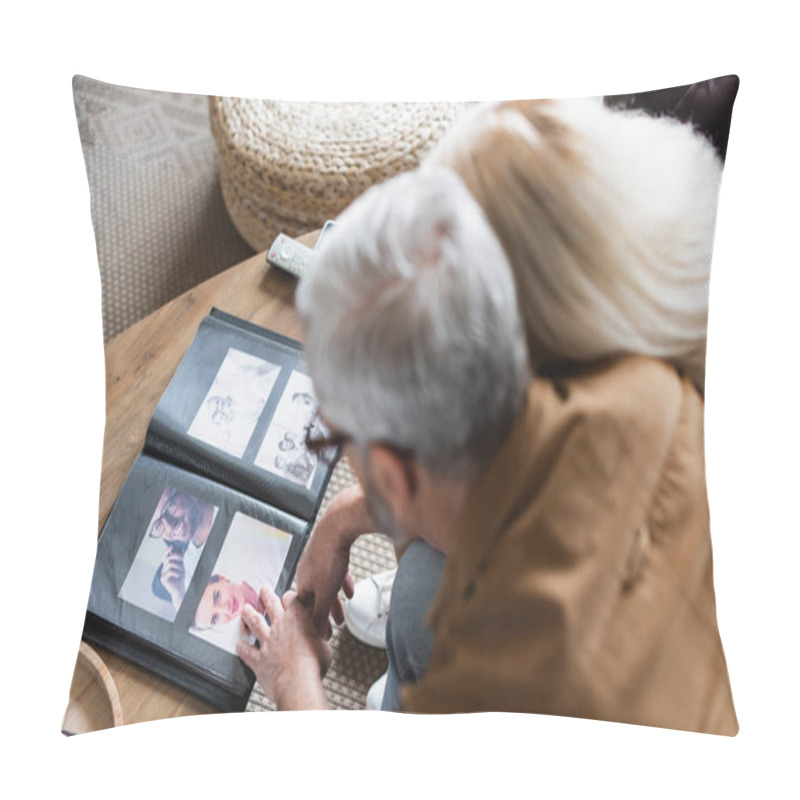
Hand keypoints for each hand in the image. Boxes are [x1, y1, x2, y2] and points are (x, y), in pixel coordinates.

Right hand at [160, 546, 185, 607]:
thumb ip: (180, 559)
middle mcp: (163, 569)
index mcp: (167, 565)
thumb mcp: (181, 566)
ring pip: (170, 564)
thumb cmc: (180, 577)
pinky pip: (170, 571)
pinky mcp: (163, 579)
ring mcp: (162, 574)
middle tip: (181, 560)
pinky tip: (178, 575)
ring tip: (180, 571)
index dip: (167, 550)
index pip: (165, 556)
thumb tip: (181, 549)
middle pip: (167, 558)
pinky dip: (176, 572)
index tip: (172, 546)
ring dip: (178, 566)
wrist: (180, 588)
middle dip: (176, 557)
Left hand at [237, 586, 331, 709]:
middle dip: (266, 595)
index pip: (291, 598)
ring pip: (255, 622)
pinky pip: (247, 651)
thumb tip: (321, 642)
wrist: (298, 682)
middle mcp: (280, 626)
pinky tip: (239, 645)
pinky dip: (242, 648)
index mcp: (298, 619)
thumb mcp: (324, 646)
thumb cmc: (314, 665)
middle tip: (263, 590)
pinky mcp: (258, 659)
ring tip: (245, 610)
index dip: (289, 596)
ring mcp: (267, 641)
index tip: (288, 596)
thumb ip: (318, 639)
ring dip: (249, 615)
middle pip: (270, 604)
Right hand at [295, 484, 372, 637]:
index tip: (320, 634)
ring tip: (343, 610)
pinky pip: (335, 572)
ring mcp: (318, 560)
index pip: (303, 608)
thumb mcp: (325, 593)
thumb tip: (316, 632)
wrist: (339, 525)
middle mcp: (307, 571)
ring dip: (335, 599)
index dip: (313, 622)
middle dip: (325, 613)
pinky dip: (342, 582)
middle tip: (333, 626)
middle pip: (316, 597)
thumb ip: (320, 613)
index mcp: (301, 582)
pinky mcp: (330, 550)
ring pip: (326, 585)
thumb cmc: (329, 557)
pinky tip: (350, 590)